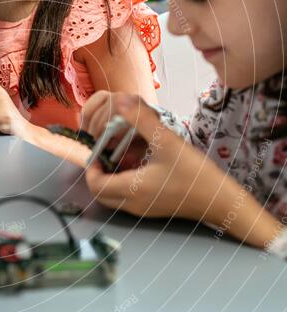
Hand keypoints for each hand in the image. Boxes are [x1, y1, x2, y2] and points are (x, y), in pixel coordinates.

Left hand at [83, 92, 280, 246]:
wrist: (220, 200)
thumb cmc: (195, 173)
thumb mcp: (167, 141)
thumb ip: (142, 120)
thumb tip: (122, 101)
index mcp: (132, 190)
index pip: (95, 184)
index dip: (91, 166)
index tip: (99, 149)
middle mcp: (132, 205)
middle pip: (100, 194)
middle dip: (97, 174)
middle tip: (106, 154)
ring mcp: (142, 210)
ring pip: (113, 198)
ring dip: (110, 180)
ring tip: (120, 158)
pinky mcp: (152, 210)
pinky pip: (126, 200)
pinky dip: (123, 185)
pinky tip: (138, 167)